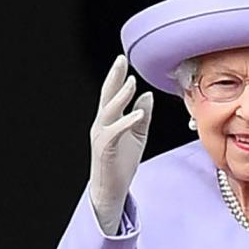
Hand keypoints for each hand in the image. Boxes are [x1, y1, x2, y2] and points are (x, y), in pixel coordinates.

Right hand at [88, 55, 153, 234]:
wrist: (111, 189)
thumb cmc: (122, 162)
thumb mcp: (137, 135)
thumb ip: (142, 115)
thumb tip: (147, 95)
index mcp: (109, 120)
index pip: (112, 94)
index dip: (117, 77)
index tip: (123, 60)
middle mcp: (102, 124)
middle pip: (107, 96)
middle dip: (114, 78)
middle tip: (120, 60)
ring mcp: (102, 136)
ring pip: (109, 111)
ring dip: (120, 96)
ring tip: (131, 83)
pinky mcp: (106, 149)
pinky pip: (115, 132)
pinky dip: (127, 122)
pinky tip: (138, 113)